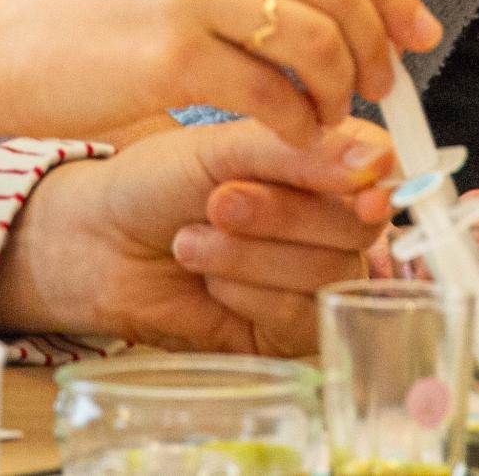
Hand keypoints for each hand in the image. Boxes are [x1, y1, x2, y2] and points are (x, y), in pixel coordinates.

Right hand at [0, 0, 441, 145]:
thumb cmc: (85, 6)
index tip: (418, 30)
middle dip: (374, 45)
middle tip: (381, 86)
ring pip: (314, 40)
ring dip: (340, 88)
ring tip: (333, 114)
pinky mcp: (169, 55)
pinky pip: (271, 94)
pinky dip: (299, 123)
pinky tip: (294, 134)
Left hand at [0, 118, 396, 353]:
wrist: (98, 244)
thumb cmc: (156, 182)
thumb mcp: (224, 147)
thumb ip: (299, 150)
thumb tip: (375, 162)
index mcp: (319, 160)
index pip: (380, 167)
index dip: (376, 179)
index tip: (359, 188)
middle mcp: (326, 219)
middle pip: (358, 225)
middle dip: (283, 215)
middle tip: (220, 202)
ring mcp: (311, 276)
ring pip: (328, 273)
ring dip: (252, 256)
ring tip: (194, 240)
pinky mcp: (287, 330)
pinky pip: (300, 317)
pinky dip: (248, 295)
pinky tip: (210, 282)